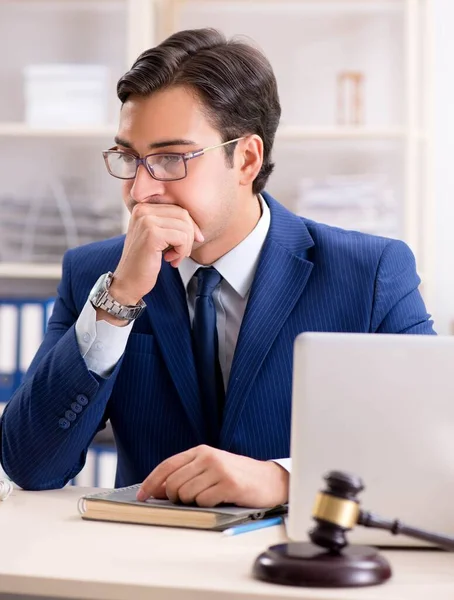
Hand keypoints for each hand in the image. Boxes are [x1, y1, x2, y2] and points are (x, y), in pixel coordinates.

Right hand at [109, 204, 203, 305]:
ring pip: (185, 228)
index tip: (190, 243)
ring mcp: (146, 221)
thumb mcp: (156, 236)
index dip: (190, 227)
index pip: (178, 209)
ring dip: (185, 246)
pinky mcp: (152, 235)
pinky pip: (182, 238)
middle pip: (183, 215)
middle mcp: (142, 210)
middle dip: (189, 236)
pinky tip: (169, 260)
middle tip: (182, 253)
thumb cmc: (144, 261)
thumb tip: (197, 226)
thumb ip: (170, 224)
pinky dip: (181, 252)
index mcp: (143, 208)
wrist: (128, 281)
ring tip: (174, 257)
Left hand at [136, 445, 288, 507]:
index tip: (142, 495)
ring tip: (209, 497)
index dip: (151, 482)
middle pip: (173, 483)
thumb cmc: (238, 476)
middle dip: (175, 497)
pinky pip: (203, 501)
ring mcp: (218, 470)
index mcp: (201, 451)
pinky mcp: (229, 484)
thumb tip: (160, 490)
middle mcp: (208, 457)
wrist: (270, 480)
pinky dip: (208, 505)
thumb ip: (188, 474)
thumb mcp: (211, 468)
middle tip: (188, 500)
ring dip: (193, 502)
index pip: (167, 465)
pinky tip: (220, 499)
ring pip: (186, 494)